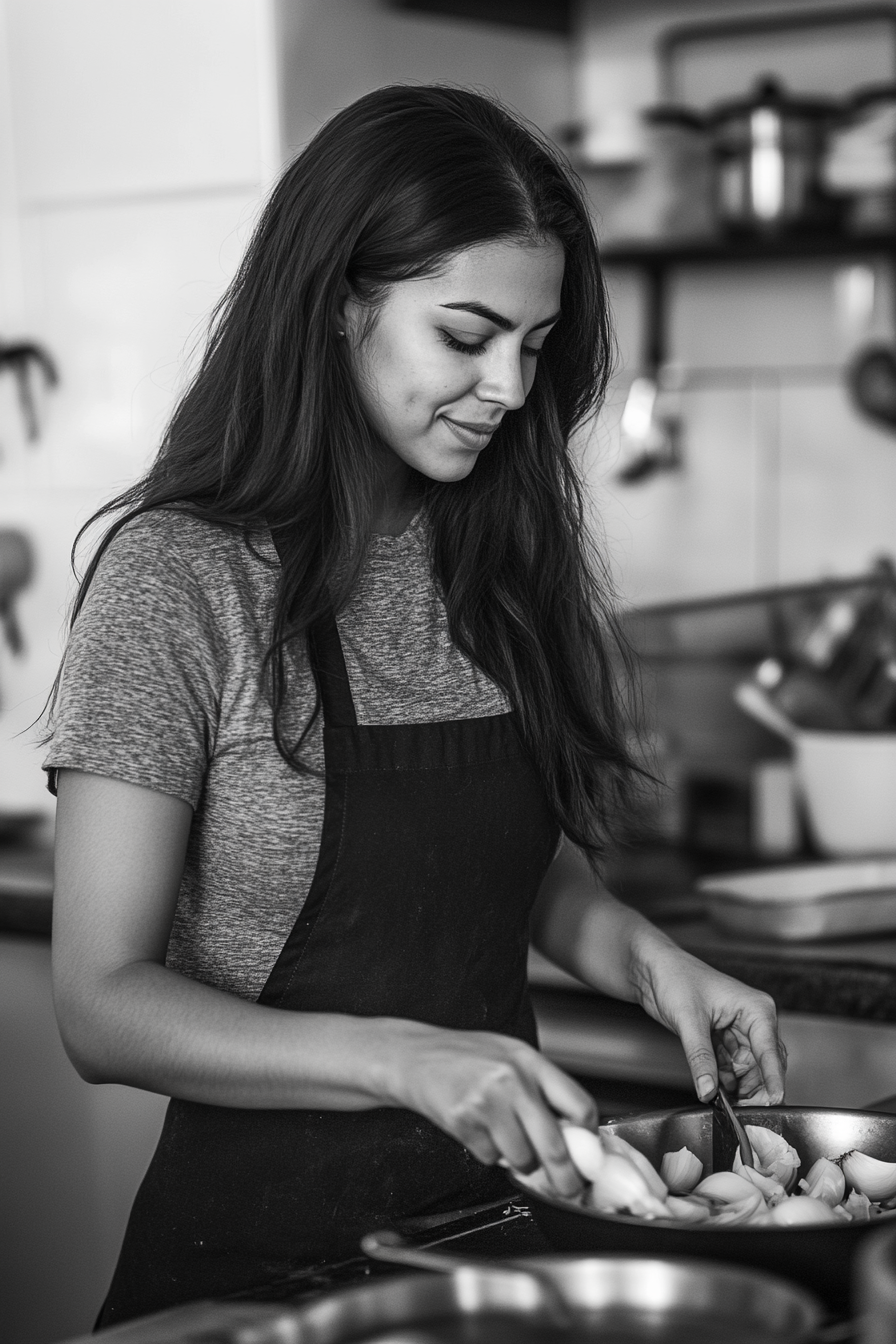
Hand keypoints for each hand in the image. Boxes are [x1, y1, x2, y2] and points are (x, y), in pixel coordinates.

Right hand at [381, 1022, 596, 1197]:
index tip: (587, 1151)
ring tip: (502, 1135)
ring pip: (521, 1158)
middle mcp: (512, 1079)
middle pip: (555, 1146)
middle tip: (569, 1189)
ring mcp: (486, 1101)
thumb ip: (541, 1087)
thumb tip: (572, 1132)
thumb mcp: (510, 1056)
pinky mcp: (463, 1121)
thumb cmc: (464, 1057)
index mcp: (530, 1061)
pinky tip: (477, 1128)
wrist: (413, 1056)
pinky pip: (489, 1157)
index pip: (578, 1105)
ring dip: (517, 1161)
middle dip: (566, 1178)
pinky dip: (487, 1152)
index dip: (588, 1136)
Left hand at [631, 935, 786, 1105]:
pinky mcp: (722, 1039)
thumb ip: (701, 1058)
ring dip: (738, 1087)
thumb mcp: (689, 1020)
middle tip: (740, 1110)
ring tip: (725, 1103)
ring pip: (747, 1070)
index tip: (775, 1101)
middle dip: (754, 1088)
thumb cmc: (674, 976)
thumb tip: (708, 1090)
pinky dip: (724, 1080)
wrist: (651, 968)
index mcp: (755, 1008)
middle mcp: (752, 1020)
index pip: (770, 1051)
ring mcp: (738, 1031)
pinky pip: (730, 1067)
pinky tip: (714, 1089)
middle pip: (764, 1065)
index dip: (774, 1079)